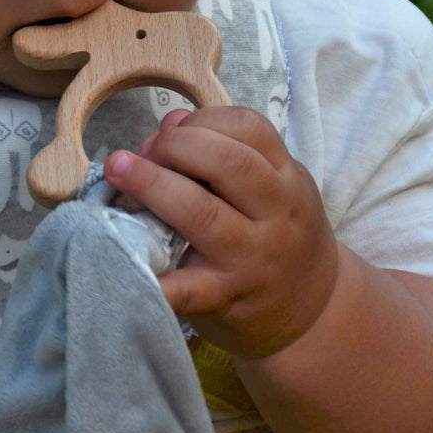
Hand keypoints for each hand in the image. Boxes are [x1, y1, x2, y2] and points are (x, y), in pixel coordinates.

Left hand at [104, 107, 339, 358]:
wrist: (313, 313)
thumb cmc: (281, 238)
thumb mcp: (273, 189)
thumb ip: (229, 152)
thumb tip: (171, 122)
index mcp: (288, 179)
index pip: (249, 128)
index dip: (203, 119)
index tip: (173, 129)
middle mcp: (276, 215)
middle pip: (227, 163)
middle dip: (176, 146)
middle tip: (144, 152)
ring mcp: (251, 258)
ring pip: (203, 212)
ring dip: (152, 185)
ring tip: (119, 172)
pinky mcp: (225, 298)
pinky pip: (187, 288)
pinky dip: (155, 277)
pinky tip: (123, 260)